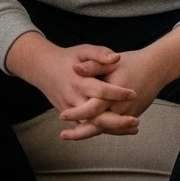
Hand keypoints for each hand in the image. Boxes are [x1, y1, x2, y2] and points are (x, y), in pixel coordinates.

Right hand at [5, 33, 138, 138]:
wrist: (44, 69)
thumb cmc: (68, 59)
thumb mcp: (84, 50)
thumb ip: (100, 54)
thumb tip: (117, 58)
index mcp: (79, 81)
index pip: (100, 91)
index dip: (117, 93)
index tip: (133, 94)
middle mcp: (74, 99)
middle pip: (96, 116)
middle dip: (116, 121)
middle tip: (136, 120)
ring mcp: (71, 110)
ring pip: (92, 126)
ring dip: (113, 129)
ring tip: (134, 128)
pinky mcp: (71, 116)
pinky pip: (88, 127)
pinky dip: (104, 130)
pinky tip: (122, 130)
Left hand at [59, 26, 179, 140]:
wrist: (158, 67)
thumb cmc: (134, 62)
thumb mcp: (112, 61)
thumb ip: (93, 65)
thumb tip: (75, 69)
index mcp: (115, 92)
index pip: (93, 107)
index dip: (77, 113)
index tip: (62, 115)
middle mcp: (122, 106)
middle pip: (99, 125)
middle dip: (80, 132)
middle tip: (63, 135)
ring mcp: (129, 113)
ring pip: (107, 128)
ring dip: (89, 133)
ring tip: (72, 136)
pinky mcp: (133, 115)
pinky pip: (116, 127)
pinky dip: (103, 130)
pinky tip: (90, 132)